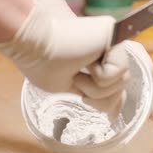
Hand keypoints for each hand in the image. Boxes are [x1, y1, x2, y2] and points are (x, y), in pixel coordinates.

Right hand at [0, 0, 129, 117]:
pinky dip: (98, 76)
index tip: (109, 118)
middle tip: (76, 80)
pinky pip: (118, 71)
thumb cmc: (39, 60)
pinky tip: (84, 61)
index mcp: (94, 59)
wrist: (31, 39)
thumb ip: (92, 94)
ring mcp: (111, 40)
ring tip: (76, 70)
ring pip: (121, 81)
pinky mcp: (114, 34)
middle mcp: (105, 48)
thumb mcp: (67, 87)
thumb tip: (115, 114)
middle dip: (98, 95)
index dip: (114, 102)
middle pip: (120, 87)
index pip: (116, 84)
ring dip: (94, 87)